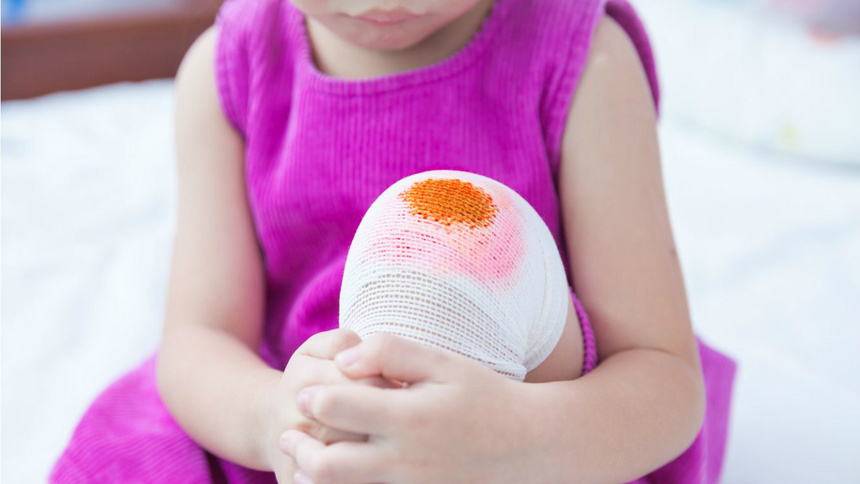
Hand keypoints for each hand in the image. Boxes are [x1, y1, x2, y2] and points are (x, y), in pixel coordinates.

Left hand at [279, 334, 537, 483]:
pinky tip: (340, 481)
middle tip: (289, 435)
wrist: (531, 448)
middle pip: (326, 465)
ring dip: (312, 479)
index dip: (313, 399)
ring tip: (303, 465)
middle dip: (299, 449)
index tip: (306, 395)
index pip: (336, 408)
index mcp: (407, 417)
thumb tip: (342, 360)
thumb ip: (391, 352)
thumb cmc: (486, 398)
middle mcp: (404, 460)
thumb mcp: (444, 363)